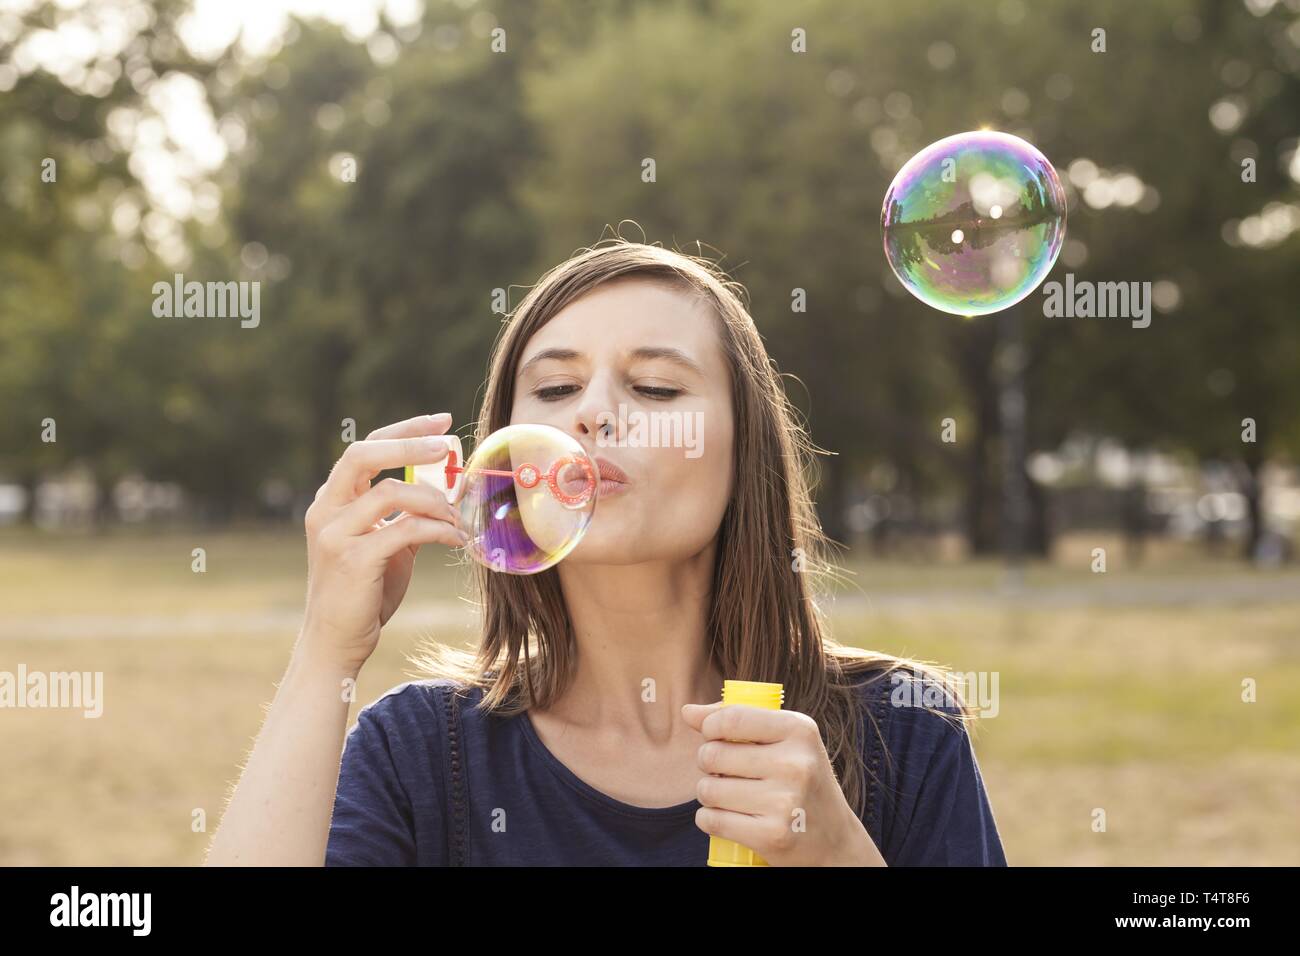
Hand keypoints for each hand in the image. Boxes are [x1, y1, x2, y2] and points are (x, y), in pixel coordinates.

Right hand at [300, 412, 466, 671]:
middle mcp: (326, 510)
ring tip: (458, 516)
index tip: (441, 422)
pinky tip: (458, 539)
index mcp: (332, 501)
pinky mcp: (354, 559)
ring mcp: (335, 534)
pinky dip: (438, 529)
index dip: (404, 431)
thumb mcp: (385, 546)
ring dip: (433, 500)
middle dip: (410, 444)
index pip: (365, 448)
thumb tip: (447, 493)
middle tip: (448, 447)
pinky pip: (405, 529)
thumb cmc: (363, 594)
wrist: (334, 642)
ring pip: (389, 491)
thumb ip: (405, 516)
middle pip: (364, 454)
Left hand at [682, 700, 886, 865]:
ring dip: (708, 793)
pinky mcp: (772, 836)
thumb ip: (737, 720)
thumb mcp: (784, 741)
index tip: (713, 736)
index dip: (710, 727)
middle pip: (713, 755)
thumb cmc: (802, 781)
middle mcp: (796, 765)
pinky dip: (709, 819)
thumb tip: (687, 712)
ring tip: (728, 795)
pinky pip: (712, 820)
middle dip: (708, 763)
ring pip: (708, 790)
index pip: (732, 718)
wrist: (835, 840)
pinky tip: (726, 817)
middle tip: (725, 771)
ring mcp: (785, 803)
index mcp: (800, 731)